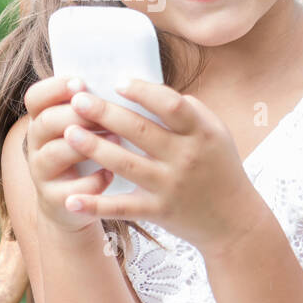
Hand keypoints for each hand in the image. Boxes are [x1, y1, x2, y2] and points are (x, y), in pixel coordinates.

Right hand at [22, 74, 116, 234]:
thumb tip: (126, 80)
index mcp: (42, 120)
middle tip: (104, 113)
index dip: (55, 87)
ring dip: (86, 145)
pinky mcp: (54, 199)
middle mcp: (36, 144)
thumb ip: (93, 107)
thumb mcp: (82, 128)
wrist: (73, 204)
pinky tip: (110, 174)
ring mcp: (41, 172)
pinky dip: (93, 180)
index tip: (81, 82)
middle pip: (46, 121)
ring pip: (55, 153)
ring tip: (116, 139)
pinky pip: (71, 189)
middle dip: (76, 114)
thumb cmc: (86, 155)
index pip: (35, 97)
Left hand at [59, 78, 265, 255]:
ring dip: (93, 148)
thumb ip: (188, 110)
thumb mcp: (216, 132)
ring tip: (68, 132)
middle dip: (105, 113)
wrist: (234, 220)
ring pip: (125, 164)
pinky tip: (70, 198)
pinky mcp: (158, 211)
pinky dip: (95, 205)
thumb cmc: (220, 167)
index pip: (170, 105)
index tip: (117, 82)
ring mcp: (170, 186)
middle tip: (78, 99)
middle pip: (139, 130)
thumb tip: (150, 88)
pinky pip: (122, 207)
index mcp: (201, 132)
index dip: (143, 91)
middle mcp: (186, 157)